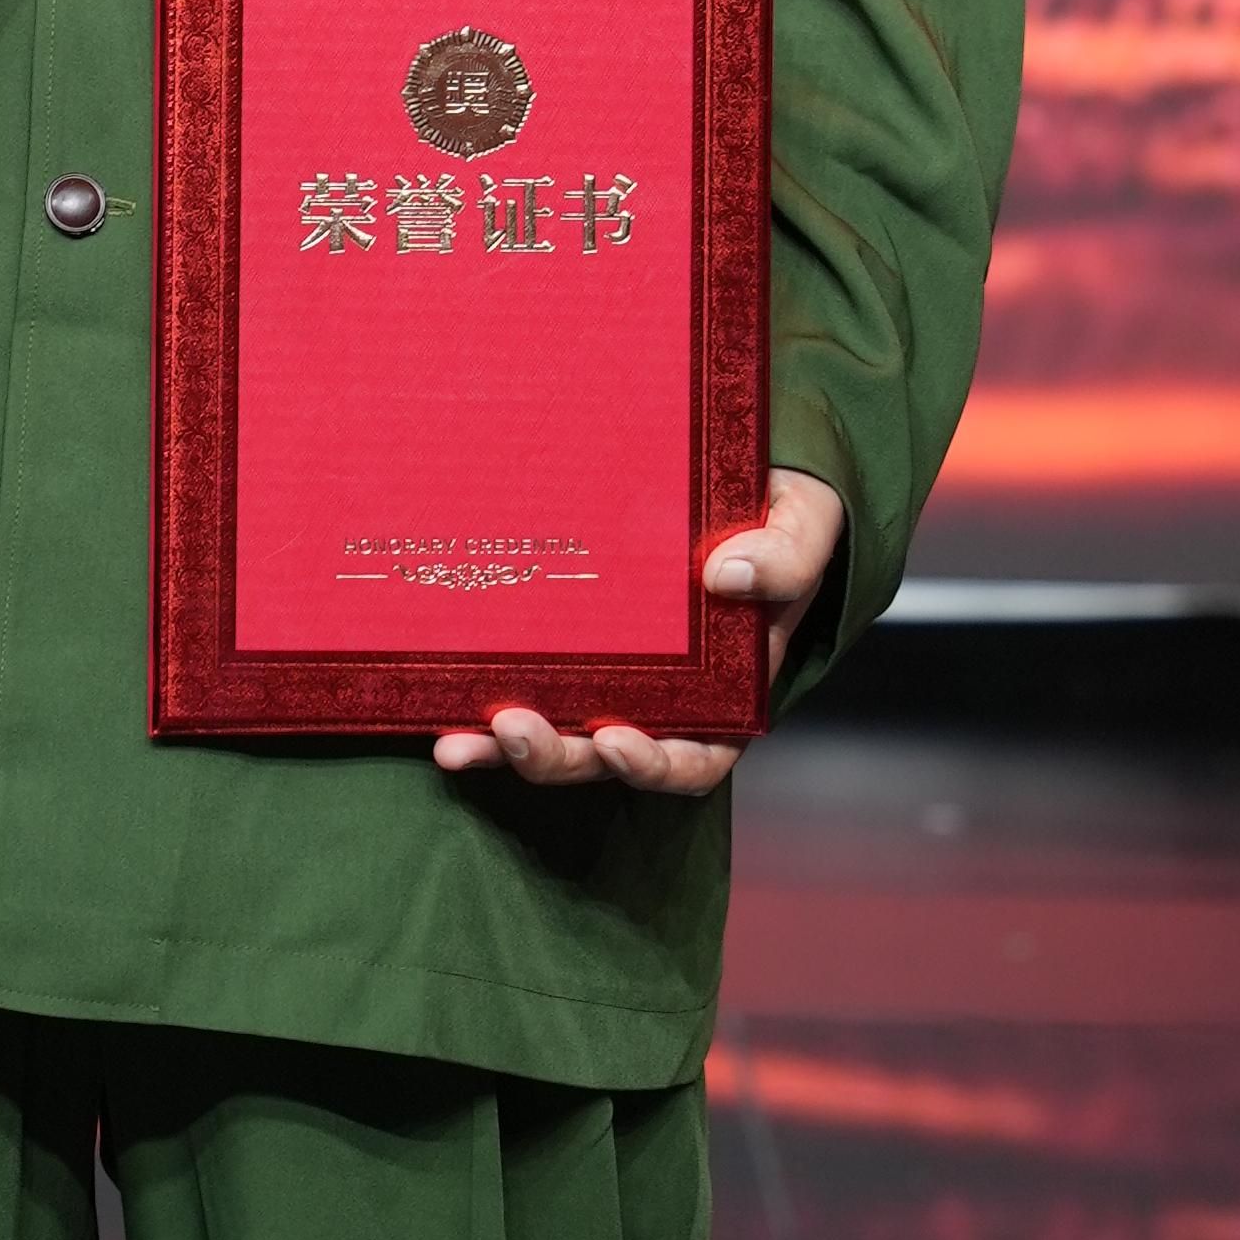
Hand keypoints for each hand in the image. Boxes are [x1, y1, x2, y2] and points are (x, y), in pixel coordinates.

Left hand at [432, 467, 845, 799]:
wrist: (742, 476)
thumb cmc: (781, 510)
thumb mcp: (804, 523)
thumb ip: (785, 555)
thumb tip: (727, 578)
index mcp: (726, 690)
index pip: (693, 757)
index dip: (651, 763)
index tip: (613, 740)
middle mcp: (662, 696)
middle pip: (603, 754)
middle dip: (556, 756)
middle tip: (512, 728)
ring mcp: (609, 671)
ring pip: (556, 731)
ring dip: (506, 745)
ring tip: (456, 741)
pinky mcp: (566, 638)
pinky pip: (526, 677)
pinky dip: (482, 697)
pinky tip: (436, 698)